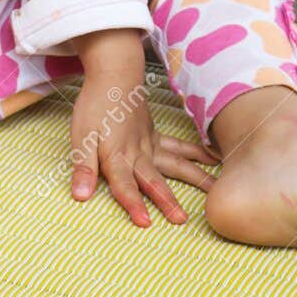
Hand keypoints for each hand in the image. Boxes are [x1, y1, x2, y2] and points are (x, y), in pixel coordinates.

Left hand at [68, 36, 219, 225]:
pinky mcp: (156, 135)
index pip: (124, 185)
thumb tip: (80, 195)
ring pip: (176, 164)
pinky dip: (198, 153)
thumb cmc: (95, 104)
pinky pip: (180, 147)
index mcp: (117, 155)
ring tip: (215, 191)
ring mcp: (150, 143)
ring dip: (195, 179)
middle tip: (182, 220)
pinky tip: (215, 158)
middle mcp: (138, 152)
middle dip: (167, 201)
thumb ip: (83, 167)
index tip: (145, 222)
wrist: (114, 73)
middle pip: (154, 180)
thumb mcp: (80, 137)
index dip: (133, 204)